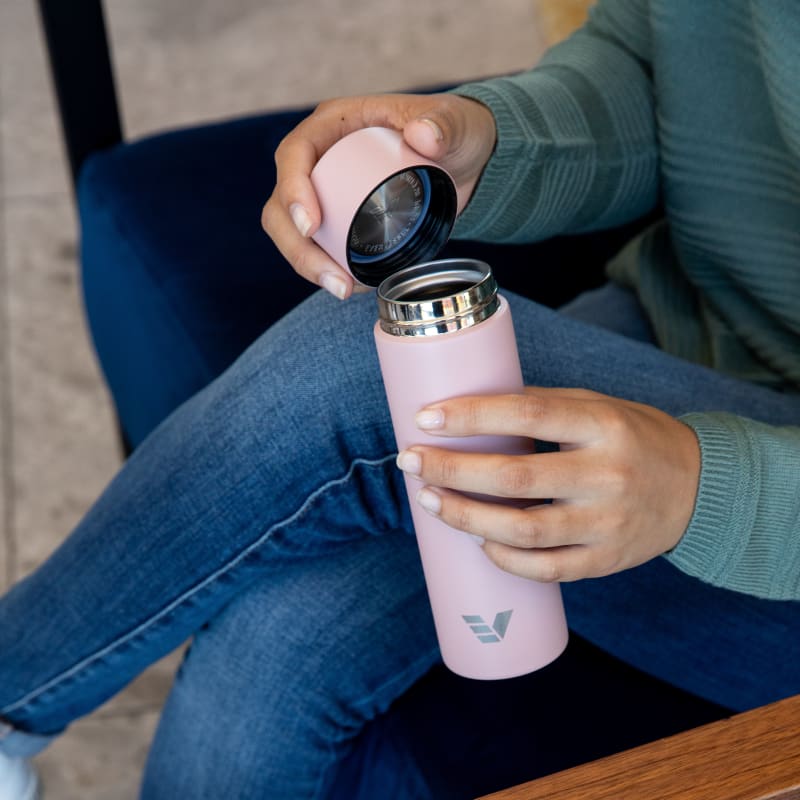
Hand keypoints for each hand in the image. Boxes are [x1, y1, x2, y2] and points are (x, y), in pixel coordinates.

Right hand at [261, 93, 496, 299]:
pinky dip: (329, 271)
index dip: (293, 190)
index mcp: (334, 124)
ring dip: (308, 266)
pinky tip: (355, 287)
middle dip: (297, 246)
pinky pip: (319, 248)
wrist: (464, 162)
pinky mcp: (338, 220)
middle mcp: (320, 158)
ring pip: (293, 232)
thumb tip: (423, 135)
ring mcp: (325, 192)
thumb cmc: (454, 133)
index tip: (310, 226)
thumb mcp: (457, 124)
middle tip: (331, 277)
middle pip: (282, 204)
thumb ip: (445, 125)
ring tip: (343, 289)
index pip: (295, 154)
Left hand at [395, 388, 700, 582]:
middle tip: (410, 461)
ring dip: (466, 518)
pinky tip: (478, 543)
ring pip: (523, 530)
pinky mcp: (607, 560)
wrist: (698, 489)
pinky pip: (547, 569)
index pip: (526, 416)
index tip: (425, 418)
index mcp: (603, 425)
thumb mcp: (596, 407)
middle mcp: (607, 475)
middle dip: (452, 470)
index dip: (471, 417)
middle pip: (515, 478)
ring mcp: (608, 524)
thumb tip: (469, 409)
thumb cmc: (632, 438)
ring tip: (429, 500)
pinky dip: (506, 560)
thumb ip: (541, 408)